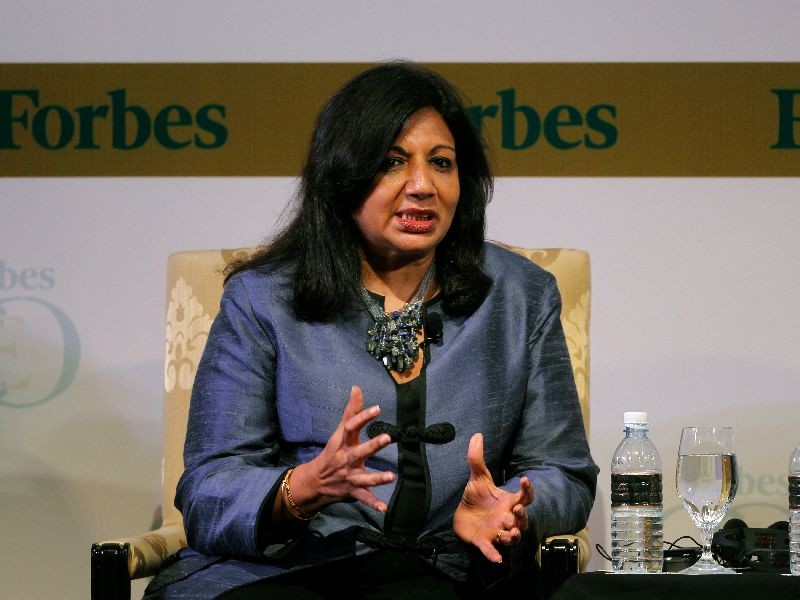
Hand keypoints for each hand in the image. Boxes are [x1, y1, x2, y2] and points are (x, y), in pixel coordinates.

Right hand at [291, 385, 394, 512]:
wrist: (314, 481)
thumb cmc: (333, 452)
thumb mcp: (340, 432)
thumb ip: (351, 411)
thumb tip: (357, 387)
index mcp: (343, 443)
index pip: (351, 427)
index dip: (363, 417)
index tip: (377, 409)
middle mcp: (346, 459)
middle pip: (359, 451)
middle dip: (372, 446)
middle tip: (387, 438)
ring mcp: (349, 476)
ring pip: (364, 478)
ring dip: (377, 478)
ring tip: (392, 476)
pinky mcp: (353, 491)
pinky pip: (364, 498)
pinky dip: (374, 504)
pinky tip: (385, 509)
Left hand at [453, 433, 533, 562]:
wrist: (462, 517)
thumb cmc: (476, 498)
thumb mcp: (476, 477)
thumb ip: (477, 458)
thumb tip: (477, 434)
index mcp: (508, 502)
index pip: (524, 497)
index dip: (528, 489)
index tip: (525, 479)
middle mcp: (507, 518)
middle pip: (522, 520)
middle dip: (521, 517)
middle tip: (514, 512)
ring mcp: (497, 532)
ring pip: (512, 537)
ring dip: (513, 535)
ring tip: (508, 531)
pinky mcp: (485, 542)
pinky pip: (492, 550)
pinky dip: (495, 554)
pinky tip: (496, 559)